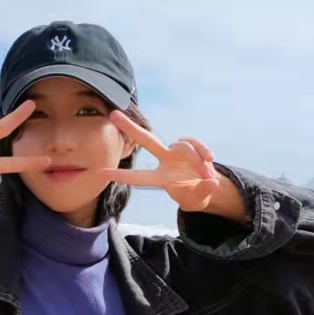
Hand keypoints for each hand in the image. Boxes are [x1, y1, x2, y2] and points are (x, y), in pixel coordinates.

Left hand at [95, 114, 246, 220]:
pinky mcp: (192, 146)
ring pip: (182, 147)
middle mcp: (165, 161)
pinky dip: (202, 150)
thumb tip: (211, 183)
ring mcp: (177, 152)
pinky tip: (210, 160)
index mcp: (161, 179)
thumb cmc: (195, 195)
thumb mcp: (197, 200)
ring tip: (206, 175)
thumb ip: (203, 192)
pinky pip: (194, 142)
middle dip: (130, 128)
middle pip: (146, 140)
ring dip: (195, 159)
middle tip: (113, 114)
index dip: (123, 175)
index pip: (139, 177)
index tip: (102, 172)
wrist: (209, 186)